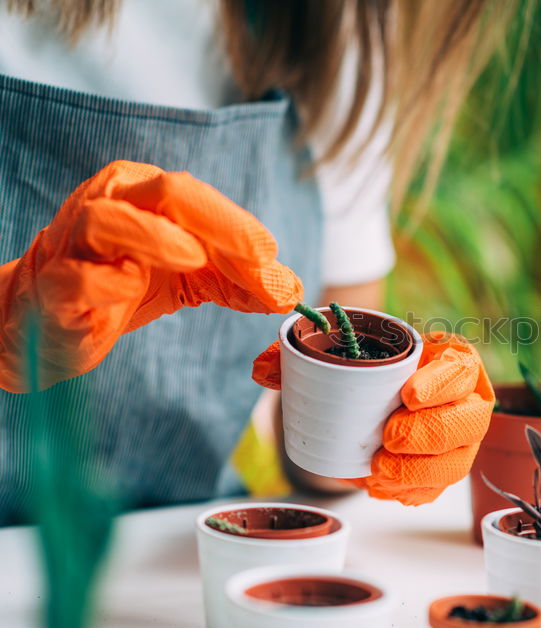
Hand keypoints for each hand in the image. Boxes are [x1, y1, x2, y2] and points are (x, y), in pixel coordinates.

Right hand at [0, 160, 302, 391]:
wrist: (47, 320)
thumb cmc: (121, 283)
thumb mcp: (192, 279)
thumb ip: (240, 281)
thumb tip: (291, 289)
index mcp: (143, 193)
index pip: (199, 198)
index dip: (240, 228)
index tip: (272, 260)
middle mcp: (109, 205)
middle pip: (165, 193)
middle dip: (219, 222)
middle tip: (258, 255)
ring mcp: (75, 244)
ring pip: (108, 219)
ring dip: (156, 237)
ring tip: (195, 258)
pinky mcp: (54, 287)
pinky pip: (77, 276)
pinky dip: (107, 280)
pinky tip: (131, 288)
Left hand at [253, 331, 494, 504]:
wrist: (379, 396)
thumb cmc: (373, 369)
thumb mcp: (347, 352)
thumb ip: (304, 353)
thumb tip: (263, 367)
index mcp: (452, 360)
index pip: (462, 368)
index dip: (442, 383)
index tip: (408, 394)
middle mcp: (467, 401)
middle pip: (468, 421)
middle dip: (428, 433)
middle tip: (387, 437)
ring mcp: (461, 440)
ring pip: (457, 462)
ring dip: (419, 471)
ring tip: (378, 470)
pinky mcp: (446, 470)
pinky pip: (439, 489)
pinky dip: (411, 492)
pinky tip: (383, 487)